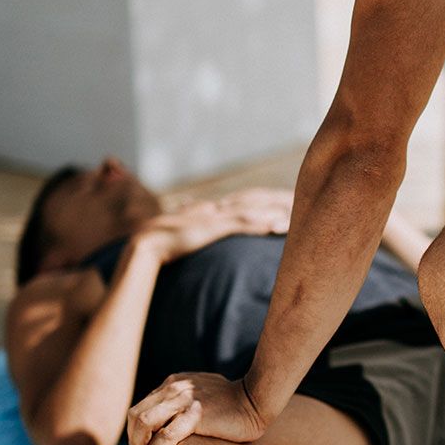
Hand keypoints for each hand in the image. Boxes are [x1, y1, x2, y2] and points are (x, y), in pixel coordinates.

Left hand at [126, 372, 266, 444]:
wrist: (258, 399)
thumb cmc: (236, 403)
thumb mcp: (205, 396)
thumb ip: (188, 403)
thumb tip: (180, 421)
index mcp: (175, 383)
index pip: (143, 405)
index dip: (136, 429)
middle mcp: (174, 388)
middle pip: (137, 414)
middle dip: (132, 439)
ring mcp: (184, 400)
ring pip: (145, 422)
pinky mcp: (195, 415)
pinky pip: (166, 435)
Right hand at [134, 194, 290, 263]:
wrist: (145, 244)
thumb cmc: (163, 244)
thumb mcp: (184, 236)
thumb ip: (194, 229)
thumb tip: (193, 226)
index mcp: (210, 210)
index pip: (243, 202)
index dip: (264, 201)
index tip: (284, 202)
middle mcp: (215, 209)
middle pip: (252, 201)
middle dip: (276, 200)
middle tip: (299, 199)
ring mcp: (214, 217)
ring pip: (251, 210)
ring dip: (274, 211)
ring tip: (296, 210)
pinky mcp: (212, 228)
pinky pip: (241, 224)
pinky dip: (259, 224)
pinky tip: (276, 225)